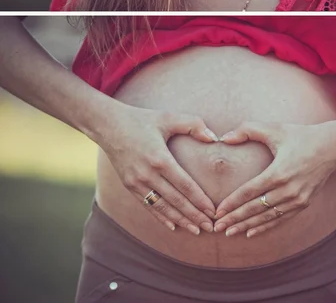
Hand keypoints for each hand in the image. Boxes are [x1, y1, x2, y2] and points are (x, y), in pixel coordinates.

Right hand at [99, 106, 218, 234]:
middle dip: (195, 215)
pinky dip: (161, 217)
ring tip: (196, 230)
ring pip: (162, 207)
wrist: (109, 125)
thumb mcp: (168, 117)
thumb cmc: (142, 119)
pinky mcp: (129, 186)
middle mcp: (147, 174)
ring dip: (180, 220)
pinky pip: (148, 206)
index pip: (185, 186)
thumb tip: (213, 137)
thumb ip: (193, 124)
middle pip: (176, 201)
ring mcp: (136, 182)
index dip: (200, 201)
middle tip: (211, 227)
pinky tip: (173, 226)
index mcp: (160, 159)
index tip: (213, 211)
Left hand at [213, 120, 335, 237]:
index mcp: (279, 172)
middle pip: (256, 209)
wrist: (332, 146)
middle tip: (217, 227)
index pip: (249, 192)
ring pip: (267, 217)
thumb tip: (224, 137)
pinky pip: (281, 219)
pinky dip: (265, 227)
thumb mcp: (274, 128)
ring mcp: (298, 199)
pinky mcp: (304, 204)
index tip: (217, 211)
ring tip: (229, 232)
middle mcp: (289, 190)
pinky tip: (250, 232)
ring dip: (247, 226)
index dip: (232, 203)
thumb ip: (247, 130)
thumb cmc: (300, 135)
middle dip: (235, 219)